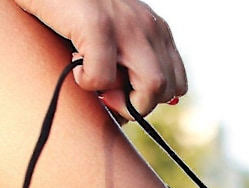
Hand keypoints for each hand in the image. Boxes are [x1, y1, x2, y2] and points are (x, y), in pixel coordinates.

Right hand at [15, 0, 187, 118]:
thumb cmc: (71, 11)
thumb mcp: (112, 38)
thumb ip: (127, 67)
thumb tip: (127, 115)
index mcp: (156, 30)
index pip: (177, 85)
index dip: (151, 100)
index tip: (123, 95)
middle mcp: (148, 26)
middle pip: (168, 90)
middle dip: (138, 106)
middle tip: (107, 95)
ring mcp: (126, 24)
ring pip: (153, 85)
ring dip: (124, 101)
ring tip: (96, 85)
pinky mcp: (97, 23)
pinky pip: (105, 76)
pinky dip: (88, 82)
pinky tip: (74, 66)